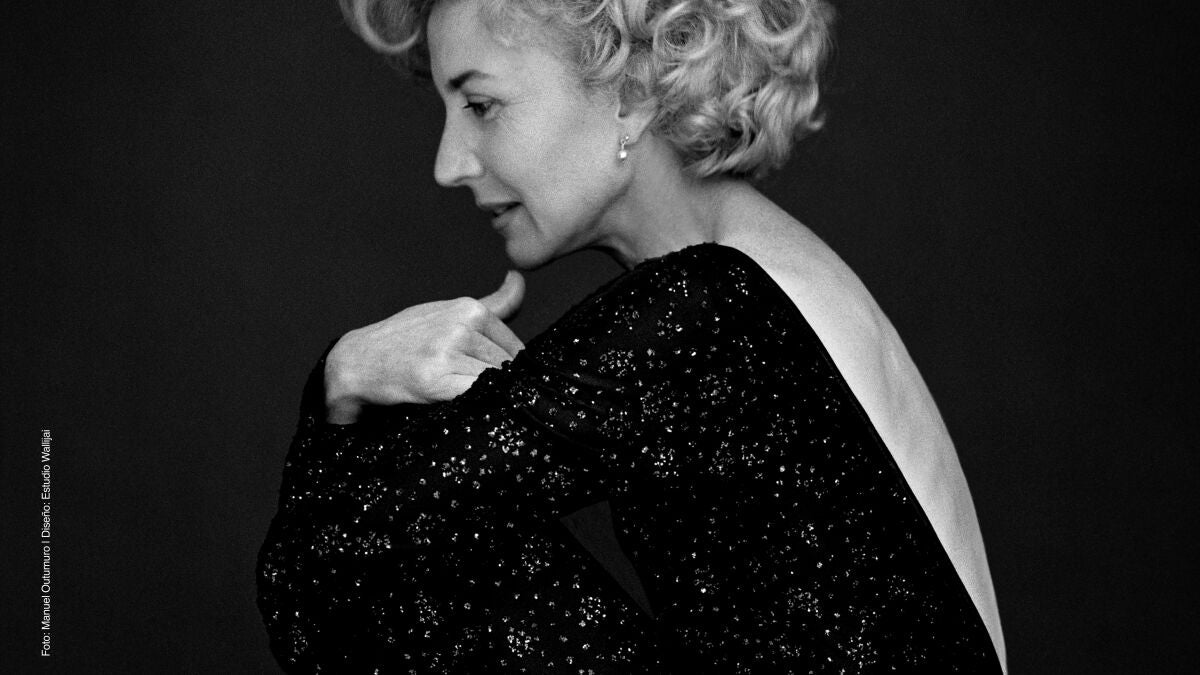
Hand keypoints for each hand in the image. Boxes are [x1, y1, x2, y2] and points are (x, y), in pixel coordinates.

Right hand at [324, 271, 524, 423]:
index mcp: (469, 309)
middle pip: (506, 366)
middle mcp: (460, 326)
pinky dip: (475, 401)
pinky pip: (476, 393)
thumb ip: (493, 302)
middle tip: (472, 387)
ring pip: (494, 380)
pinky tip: (457, 399)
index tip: (491, 375)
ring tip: (461, 392)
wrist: (359, 361)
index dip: (508, 367)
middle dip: (499, 381)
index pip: (514, 347)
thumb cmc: (407, 338)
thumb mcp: (450, 311)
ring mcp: (447, 352)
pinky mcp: (434, 380)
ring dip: (487, 393)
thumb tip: (518, 279)